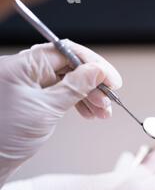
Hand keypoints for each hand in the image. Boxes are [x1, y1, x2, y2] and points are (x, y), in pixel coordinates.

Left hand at [0, 40, 121, 185]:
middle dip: (92, 84)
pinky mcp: (32, 98)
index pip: (65, 52)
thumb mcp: (47, 109)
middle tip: (108, 100)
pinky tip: (89, 112)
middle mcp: (23, 71)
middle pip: (68, 67)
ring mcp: (27, 85)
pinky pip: (60, 94)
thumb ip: (74, 87)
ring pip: (67, 82)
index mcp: (20, 65)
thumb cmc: (4, 137)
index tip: (110, 79)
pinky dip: (77, 102)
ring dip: (88, 96)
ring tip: (102, 112)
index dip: (92, 64)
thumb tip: (97, 72)